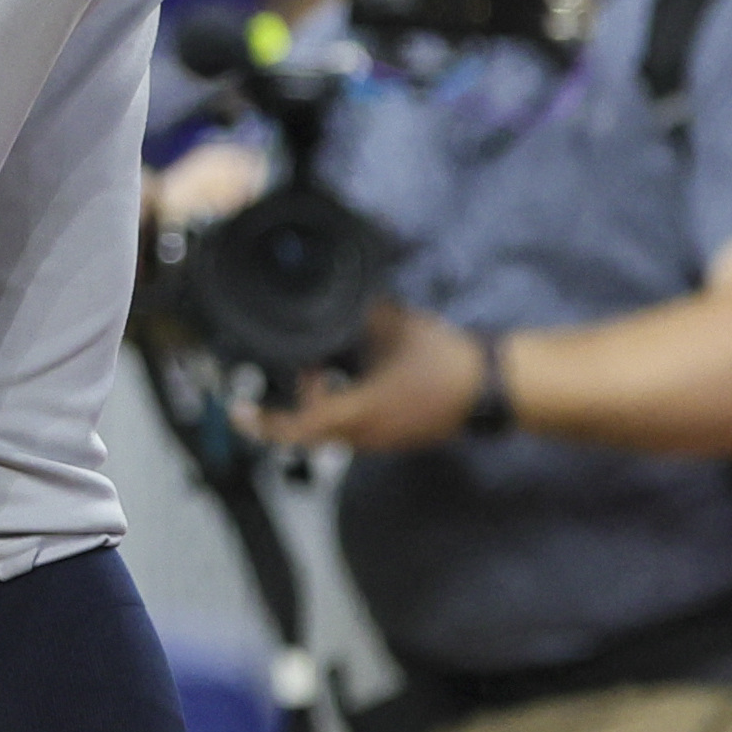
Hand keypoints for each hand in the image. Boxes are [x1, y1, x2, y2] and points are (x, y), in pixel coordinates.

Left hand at [245, 301, 488, 454]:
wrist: (492, 388)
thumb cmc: (445, 361)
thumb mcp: (394, 326)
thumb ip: (360, 311)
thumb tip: (337, 290)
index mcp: (360, 413)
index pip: (299, 428)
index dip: (265, 424)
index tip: (240, 412)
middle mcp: (367, 436)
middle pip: (312, 428)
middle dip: (297, 399)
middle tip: (300, 366)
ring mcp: (384, 440)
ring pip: (335, 428)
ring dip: (321, 400)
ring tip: (324, 366)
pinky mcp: (397, 436)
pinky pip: (356, 426)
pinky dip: (343, 403)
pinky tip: (352, 374)